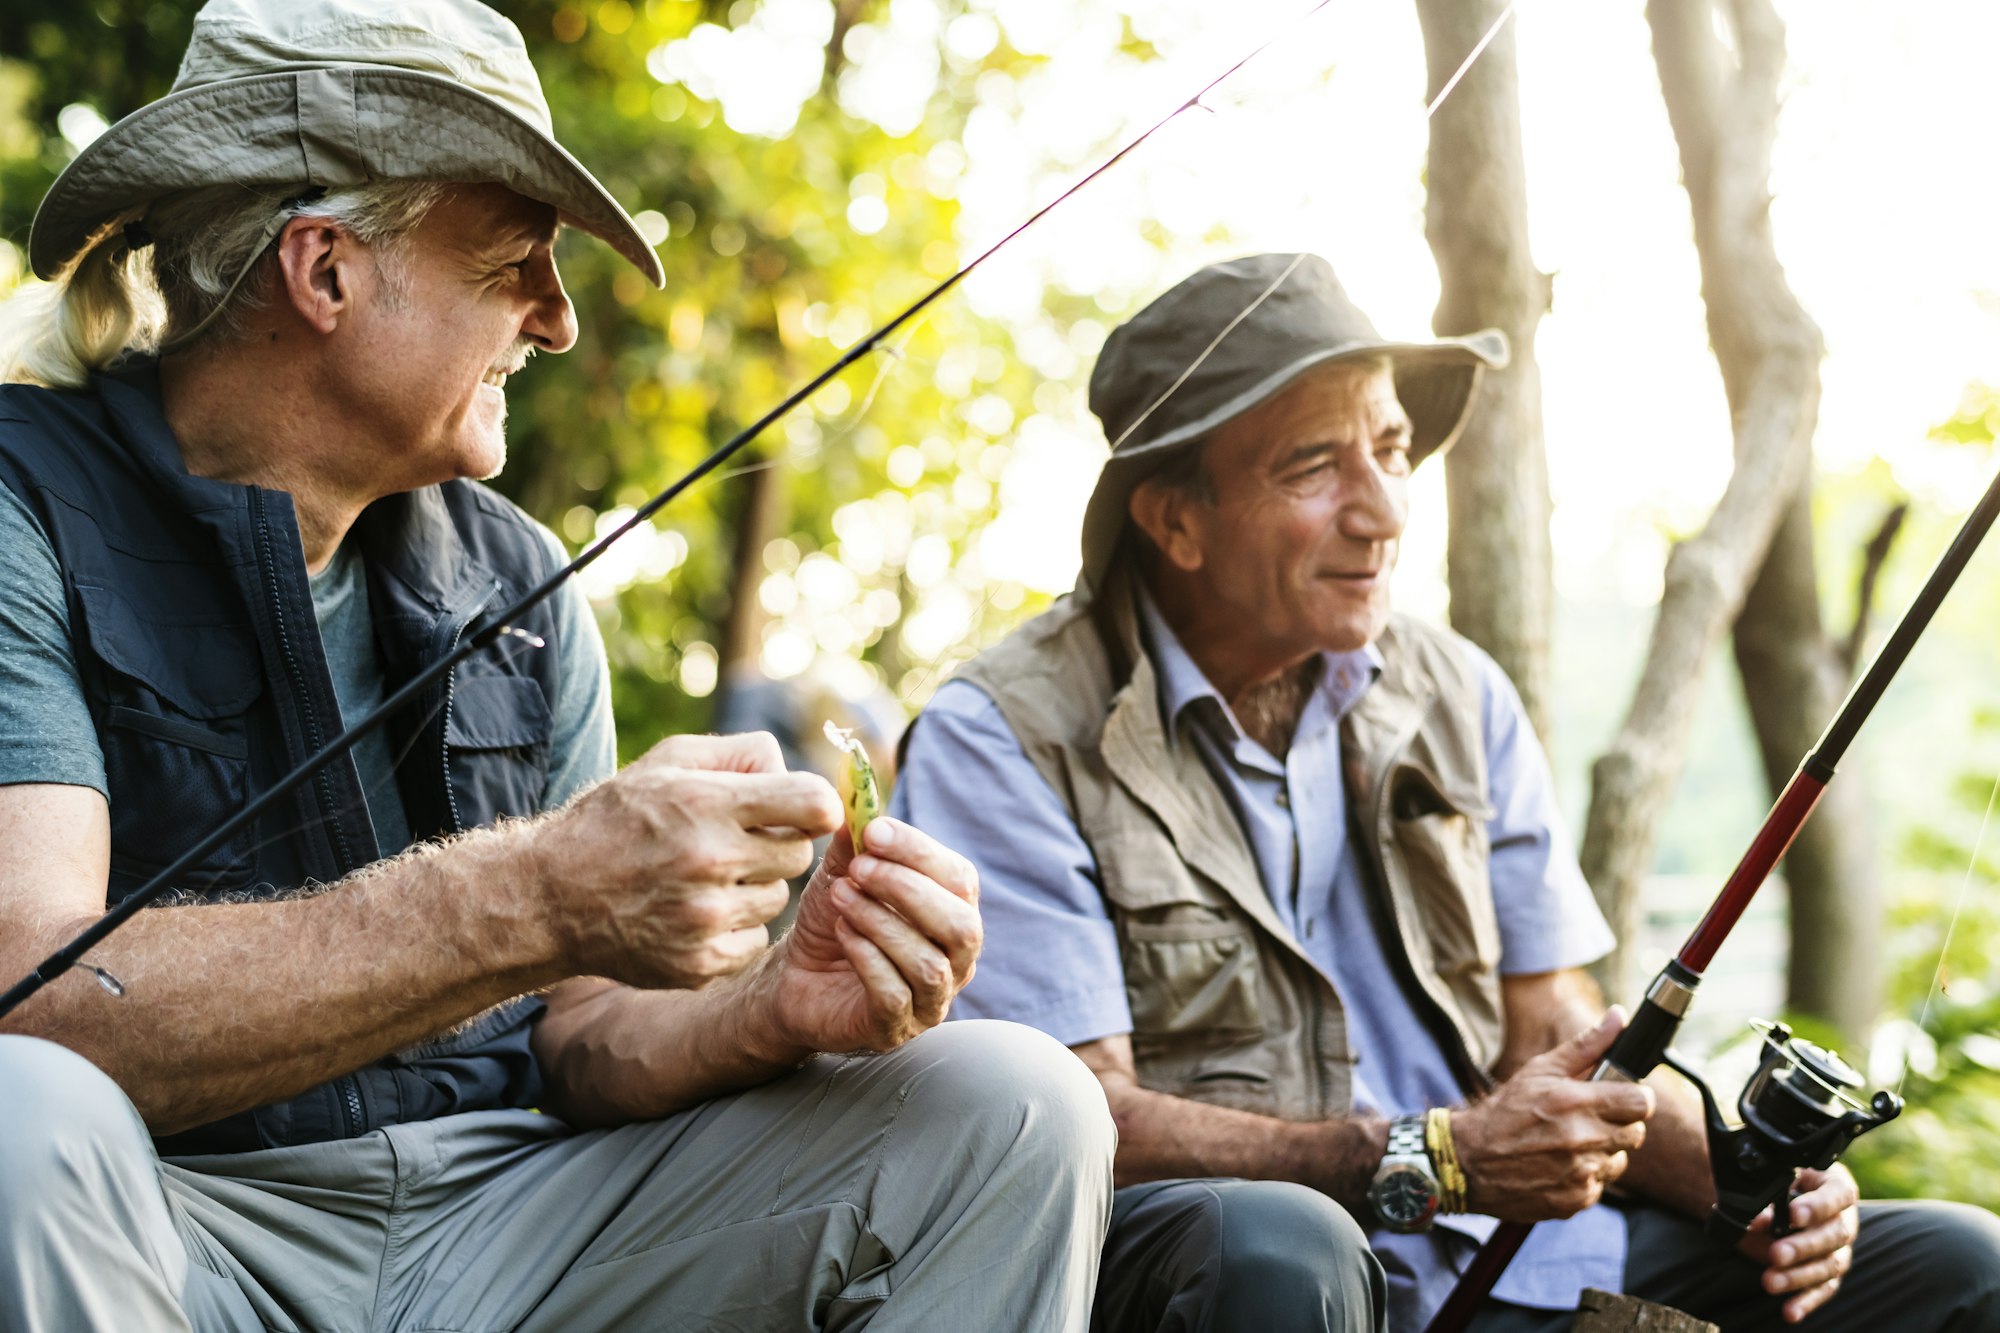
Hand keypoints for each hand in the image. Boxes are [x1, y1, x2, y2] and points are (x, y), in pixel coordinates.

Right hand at [530, 732, 840, 988]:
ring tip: (708, 877)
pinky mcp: (700, 963)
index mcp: (706, 804)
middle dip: (778, 843)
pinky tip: (698, 911)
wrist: (549, 898)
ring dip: (756, 886)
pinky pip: (755, 939)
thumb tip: (792, 767)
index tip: (802, 809)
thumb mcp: (666, 761)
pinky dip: (737, 928)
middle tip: (737, 842)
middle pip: (799, 854)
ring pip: (779, 899)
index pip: (814, 805)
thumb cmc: (614, 819)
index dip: (817, 805)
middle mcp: (709, 862)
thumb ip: (739, 754)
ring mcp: (705, 919)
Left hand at [768, 817, 980, 1052]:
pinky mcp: (895, 1028)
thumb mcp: (843, 874)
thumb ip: (856, 842)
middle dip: (908, 890)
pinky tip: (842, 933)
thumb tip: (859, 804)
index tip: (874, 831)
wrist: (795, 977)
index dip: (920, 853)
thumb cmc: (834, 921)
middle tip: (859, 868)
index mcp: (954, 912)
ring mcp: (931, 1000)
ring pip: (929, 964)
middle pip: (961, 926)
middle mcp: (956, 960)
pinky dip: (867, 957)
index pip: (961, 879)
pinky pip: (895, 995)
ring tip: (841, 898)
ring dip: (881, 922)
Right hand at [1453, 1008, 1655, 1220]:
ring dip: (1603, 1151)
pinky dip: (1586, 1175)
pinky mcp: (1577, 1200)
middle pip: (1636, 1132)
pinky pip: (1600, 1184)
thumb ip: (1587, 1045)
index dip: (1635, 1097)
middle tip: (1590, 1119)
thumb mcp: (1540, 1070)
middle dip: (1618, 1123)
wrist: (1469, 1161)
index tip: (1621, 1096)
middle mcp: (1582, 1140)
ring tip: (1570, 1143)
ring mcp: (1581, 1174)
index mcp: (1575, 1102)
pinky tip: (1560, 1164)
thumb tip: (1619, 1017)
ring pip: (1619, 1160)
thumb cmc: (1505, 1111)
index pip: (1641, 1102)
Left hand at [1737, 1165, 1859, 1322]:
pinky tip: (1790, 1312)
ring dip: (1798, 1276)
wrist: (1768, 1200)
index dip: (1818, 1205)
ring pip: (1828, 1265)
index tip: (1792, 1214)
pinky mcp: (1829, 1273)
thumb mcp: (1770, 1183)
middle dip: (1803, 1246)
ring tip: (1769, 1281)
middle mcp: (1843, 1217)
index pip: (1838, 1194)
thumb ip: (1766, 1196)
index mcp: (1832, 1184)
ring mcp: (1839, 1248)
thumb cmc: (1774, 1184)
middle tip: (1775, 1253)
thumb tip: (1757, 1218)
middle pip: (1834, 1234)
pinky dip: (1806, 1301)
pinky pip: (1823, 1289)